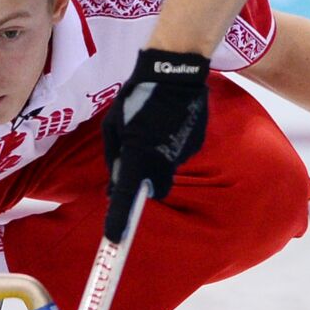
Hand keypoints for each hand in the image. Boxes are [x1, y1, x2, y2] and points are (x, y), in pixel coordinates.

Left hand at [102, 49, 210, 239]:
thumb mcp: (113, 125)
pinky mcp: (195, 145)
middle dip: (146, 184)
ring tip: (154, 129)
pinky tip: (168, 124)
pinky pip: (179, 154)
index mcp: (138, 155)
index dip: (119, 219)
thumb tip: (115, 185)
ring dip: (158, 160)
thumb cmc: (137, 95)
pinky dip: (171, 146)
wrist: (175, 71)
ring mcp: (182, 154)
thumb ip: (114, 157)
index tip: (114, 239)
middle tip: (137, 161)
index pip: (127, 196)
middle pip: (155, 190)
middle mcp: (162, 160)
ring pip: (167, 170)